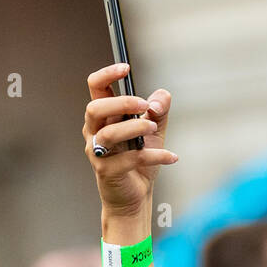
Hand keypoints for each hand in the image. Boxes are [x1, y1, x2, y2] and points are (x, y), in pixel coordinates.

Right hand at [83, 62, 176, 219]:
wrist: (136, 198)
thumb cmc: (139, 162)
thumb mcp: (154, 132)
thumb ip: (159, 110)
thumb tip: (160, 98)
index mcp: (104, 117)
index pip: (96, 88)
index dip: (107, 74)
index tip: (126, 68)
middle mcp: (95, 132)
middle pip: (95, 108)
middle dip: (122, 103)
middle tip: (145, 106)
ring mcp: (98, 153)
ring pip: (108, 134)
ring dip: (134, 128)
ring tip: (154, 129)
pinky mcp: (107, 172)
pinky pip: (129, 160)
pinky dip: (154, 156)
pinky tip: (172, 157)